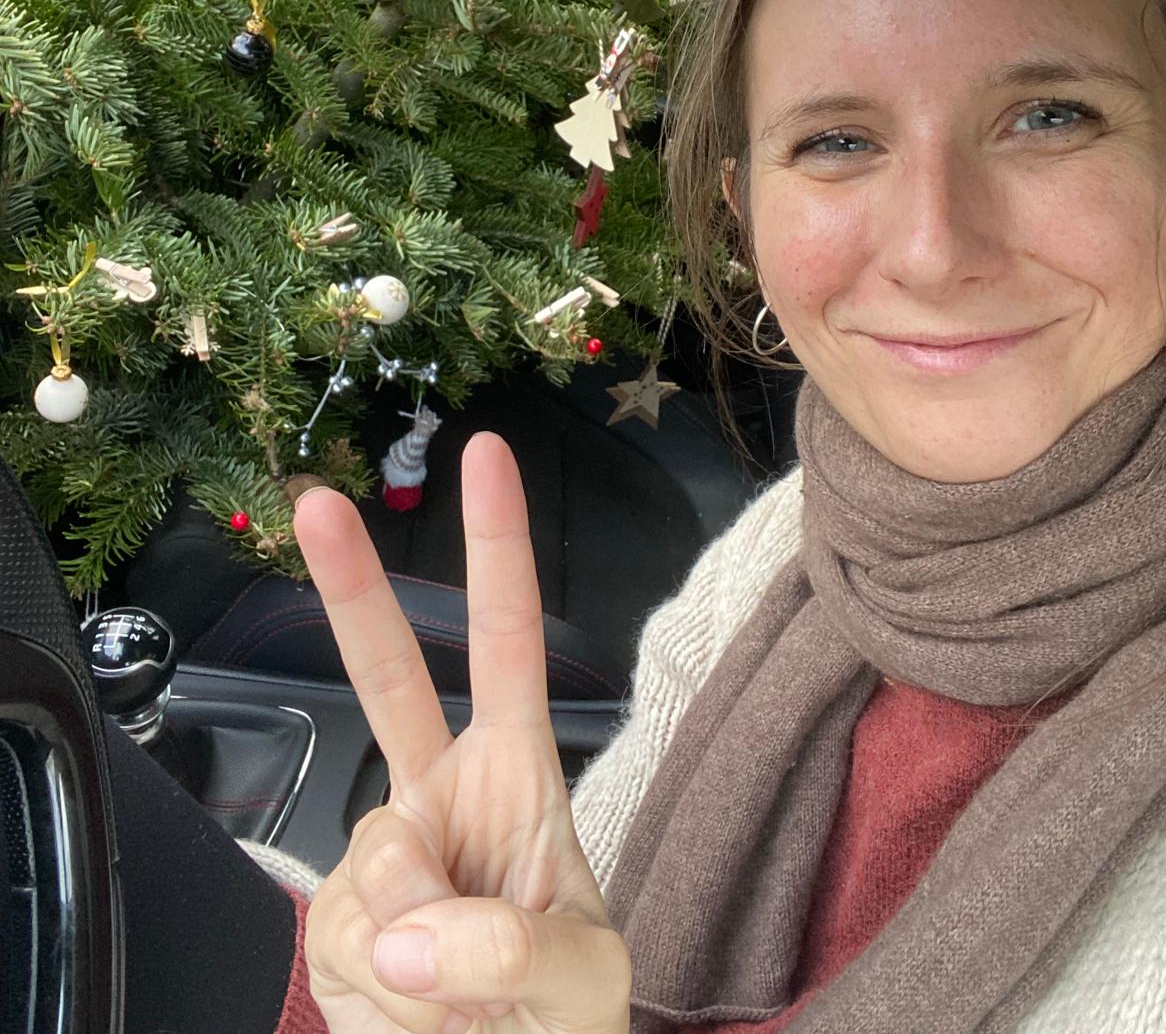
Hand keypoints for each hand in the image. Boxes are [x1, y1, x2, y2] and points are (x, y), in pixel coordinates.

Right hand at [293, 431, 631, 1033]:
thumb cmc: (569, 1023)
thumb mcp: (584, 984)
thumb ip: (512, 947)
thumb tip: (406, 921)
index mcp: (518, 775)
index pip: (509, 643)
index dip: (497, 548)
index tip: (486, 455)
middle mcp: (441, 796)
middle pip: (386, 676)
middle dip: (351, 589)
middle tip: (315, 504)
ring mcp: (386, 858)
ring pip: (374, 864)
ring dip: (422, 948)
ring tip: (464, 992)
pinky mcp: (341, 923)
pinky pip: (343, 938)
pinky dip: (386, 992)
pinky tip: (414, 1006)